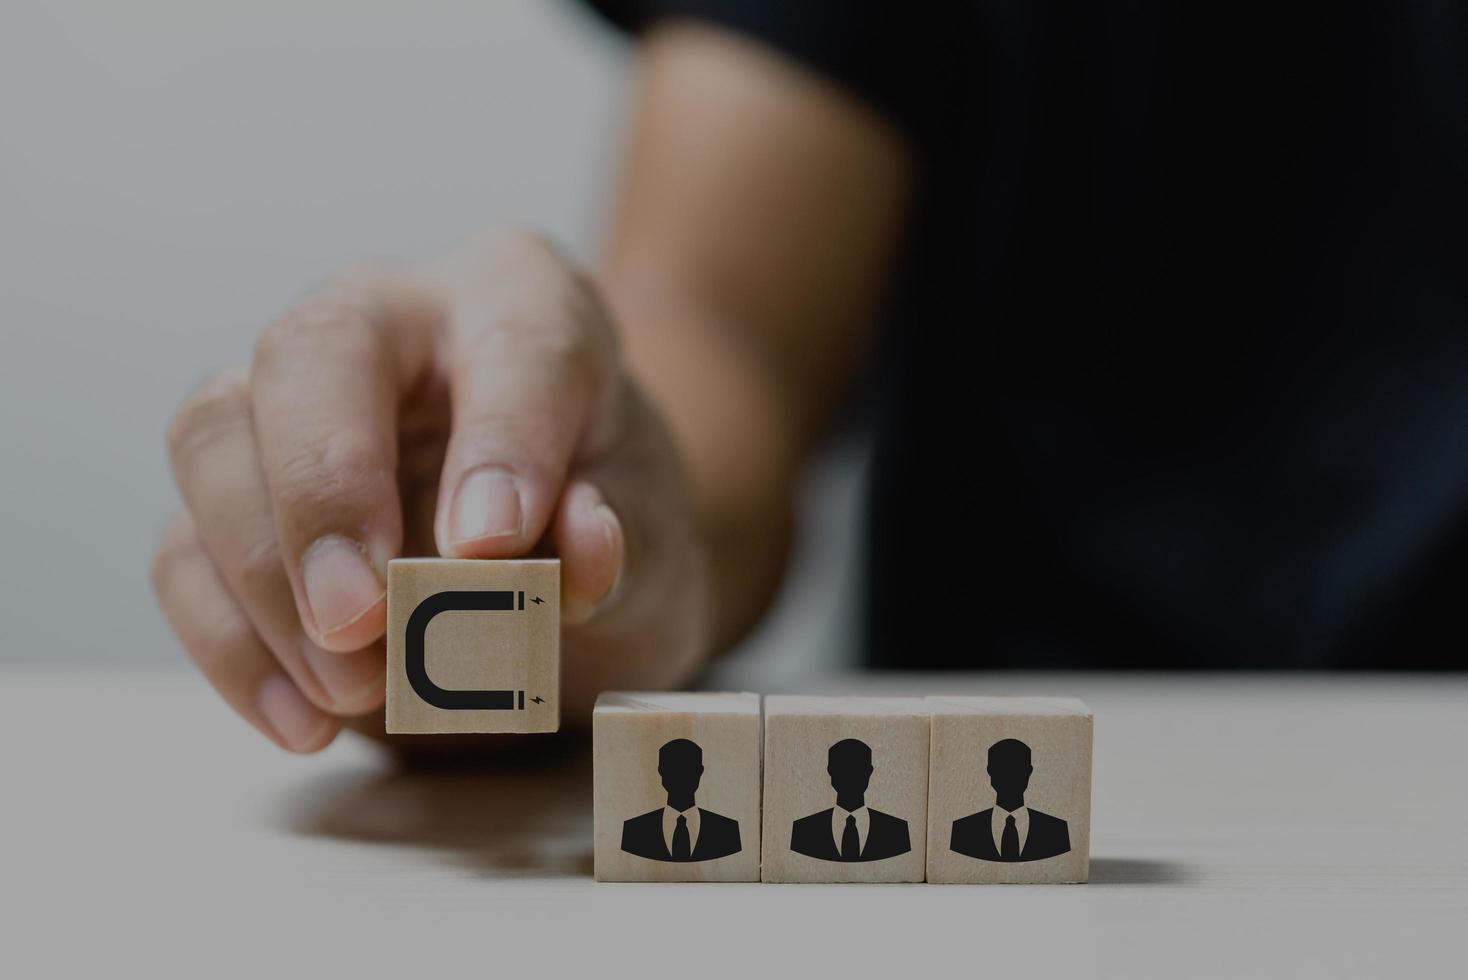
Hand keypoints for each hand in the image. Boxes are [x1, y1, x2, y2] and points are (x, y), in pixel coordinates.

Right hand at [152, 232, 710, 751]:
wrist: (559, 554)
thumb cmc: (608, 512)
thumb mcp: (654, 527)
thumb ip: (625, 531)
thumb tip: (581, 550)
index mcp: (518, 297)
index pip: (511, 341)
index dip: (501, 439)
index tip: (494, 546)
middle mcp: (391, 322)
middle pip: (308, 354)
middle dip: (324, 491)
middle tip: (362, 619)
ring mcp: (292, 400)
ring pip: (214, 437)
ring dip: (264, 577)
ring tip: (351, 687)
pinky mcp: (235, 496)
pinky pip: (185, 550)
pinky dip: (231, 644)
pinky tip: (302, 718)